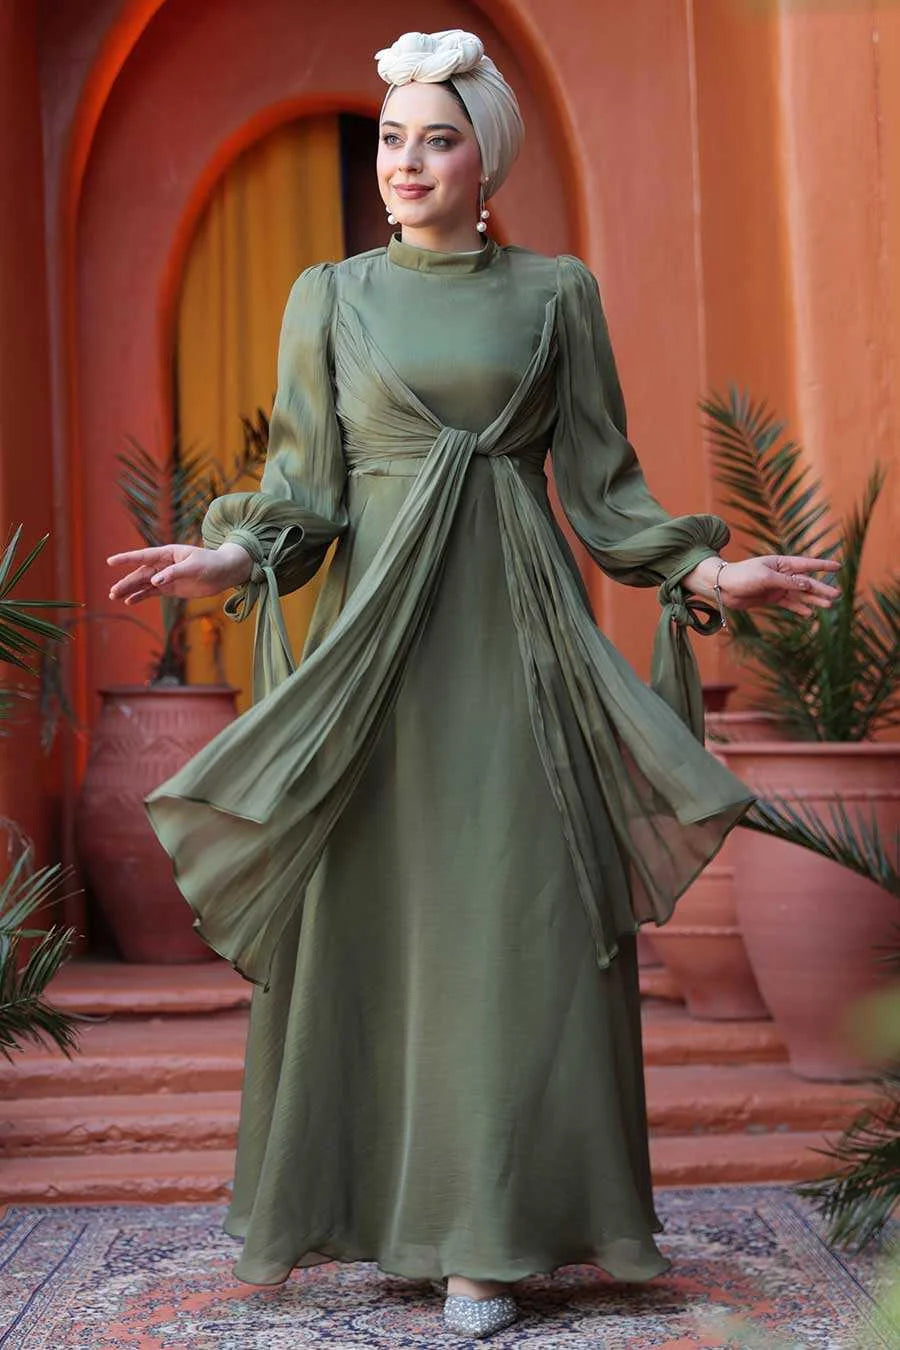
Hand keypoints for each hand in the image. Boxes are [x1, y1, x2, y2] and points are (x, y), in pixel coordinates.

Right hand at [107, 542, 252, 605]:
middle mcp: (164, 564)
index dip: (127, 559)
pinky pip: (152, 592)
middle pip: (141, 573)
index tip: (111, 561)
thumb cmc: (211, 563)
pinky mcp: (171, 588)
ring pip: (144, 584)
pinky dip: (141, 596)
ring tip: (115, 597)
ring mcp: (167, 577)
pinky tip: (130, 601)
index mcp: (168, 553)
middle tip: (113, 592)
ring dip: (130, 590)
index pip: (144, 556)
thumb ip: (173, 573)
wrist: (225, 573)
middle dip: (126, 582)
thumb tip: (154, 582)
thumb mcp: (194, 567)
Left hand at [684, 554, 840, 617]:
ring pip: (800, 594)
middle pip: (806, 582)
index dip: (822, 565)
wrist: (722, 588)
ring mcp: (777, 587)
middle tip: (837, 595)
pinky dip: (799, 608)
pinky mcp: (771, 599)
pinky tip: (810, 614)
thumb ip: (787, 581)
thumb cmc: (742, 576)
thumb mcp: (765, 577)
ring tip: (828, 605)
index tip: (838, 566)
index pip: (806, 564)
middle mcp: (781, 575)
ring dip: (813, 600)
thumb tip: (808, 584)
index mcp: (781, 563)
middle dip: (821, 588)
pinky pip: (789, 604)